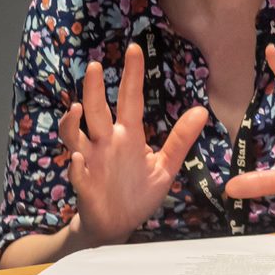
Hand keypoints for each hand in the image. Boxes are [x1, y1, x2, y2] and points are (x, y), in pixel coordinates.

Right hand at [58, 43, 208, 246]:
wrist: (118, 225)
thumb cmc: (139, 192)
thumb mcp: (166, 165)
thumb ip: (180, 139)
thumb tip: (202, 110)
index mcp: (128, 135)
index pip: (130, 99)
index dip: (132, 75)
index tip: (134, 49)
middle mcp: (106, 143)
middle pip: (97, 111)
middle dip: (95, 90)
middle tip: (97, 66)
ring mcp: (92, 163)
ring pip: (76, 138)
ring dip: (72, 124)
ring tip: (75, 109)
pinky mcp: (85, 186)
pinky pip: (77, 174)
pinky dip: (77, 167)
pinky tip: (79, 158)